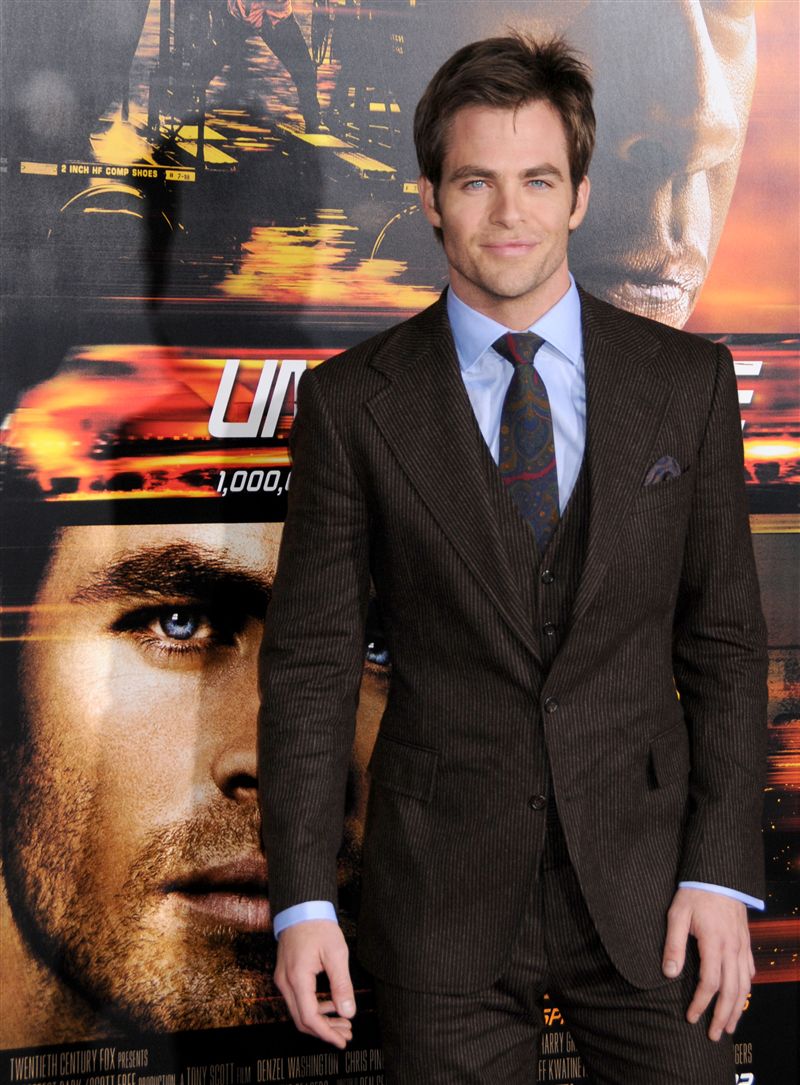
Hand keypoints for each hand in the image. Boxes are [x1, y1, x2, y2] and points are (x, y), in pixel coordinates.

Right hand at [274, 920, 355, 1047]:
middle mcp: (285, 982)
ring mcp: (282, 979)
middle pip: (301, 1019)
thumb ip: (342, 985)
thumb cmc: (318, 926)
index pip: (309, 1017)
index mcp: (297, 978)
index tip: (342, 1041)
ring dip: (320, 1020)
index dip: (326, 1033)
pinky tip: (330, 1005)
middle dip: (325, 1030)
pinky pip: (297, 1000)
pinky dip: (313, 1008)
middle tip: (346, 1034)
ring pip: (298, 1011)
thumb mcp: (336, 954)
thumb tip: (348, 1013)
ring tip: (342, 1023)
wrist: (301, 907)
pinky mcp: (285, 975)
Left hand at [662, 887, 753, 1041]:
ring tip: (729, 1025)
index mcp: (714, 943)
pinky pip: (749, 970)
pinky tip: (741, 995)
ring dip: (738, 1008)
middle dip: (722, 1015)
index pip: (710, 983)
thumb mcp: (677, 915)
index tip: (691, 1017)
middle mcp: (732, 948)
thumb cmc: (694, 893)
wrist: (717, 874)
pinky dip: (746, 987)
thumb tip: (669, 973)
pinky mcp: (745, 940)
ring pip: (744, 984)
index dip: (701, 1003)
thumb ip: (674, 944)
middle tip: (714, 1034)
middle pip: (732, 991)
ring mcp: (742, 945)